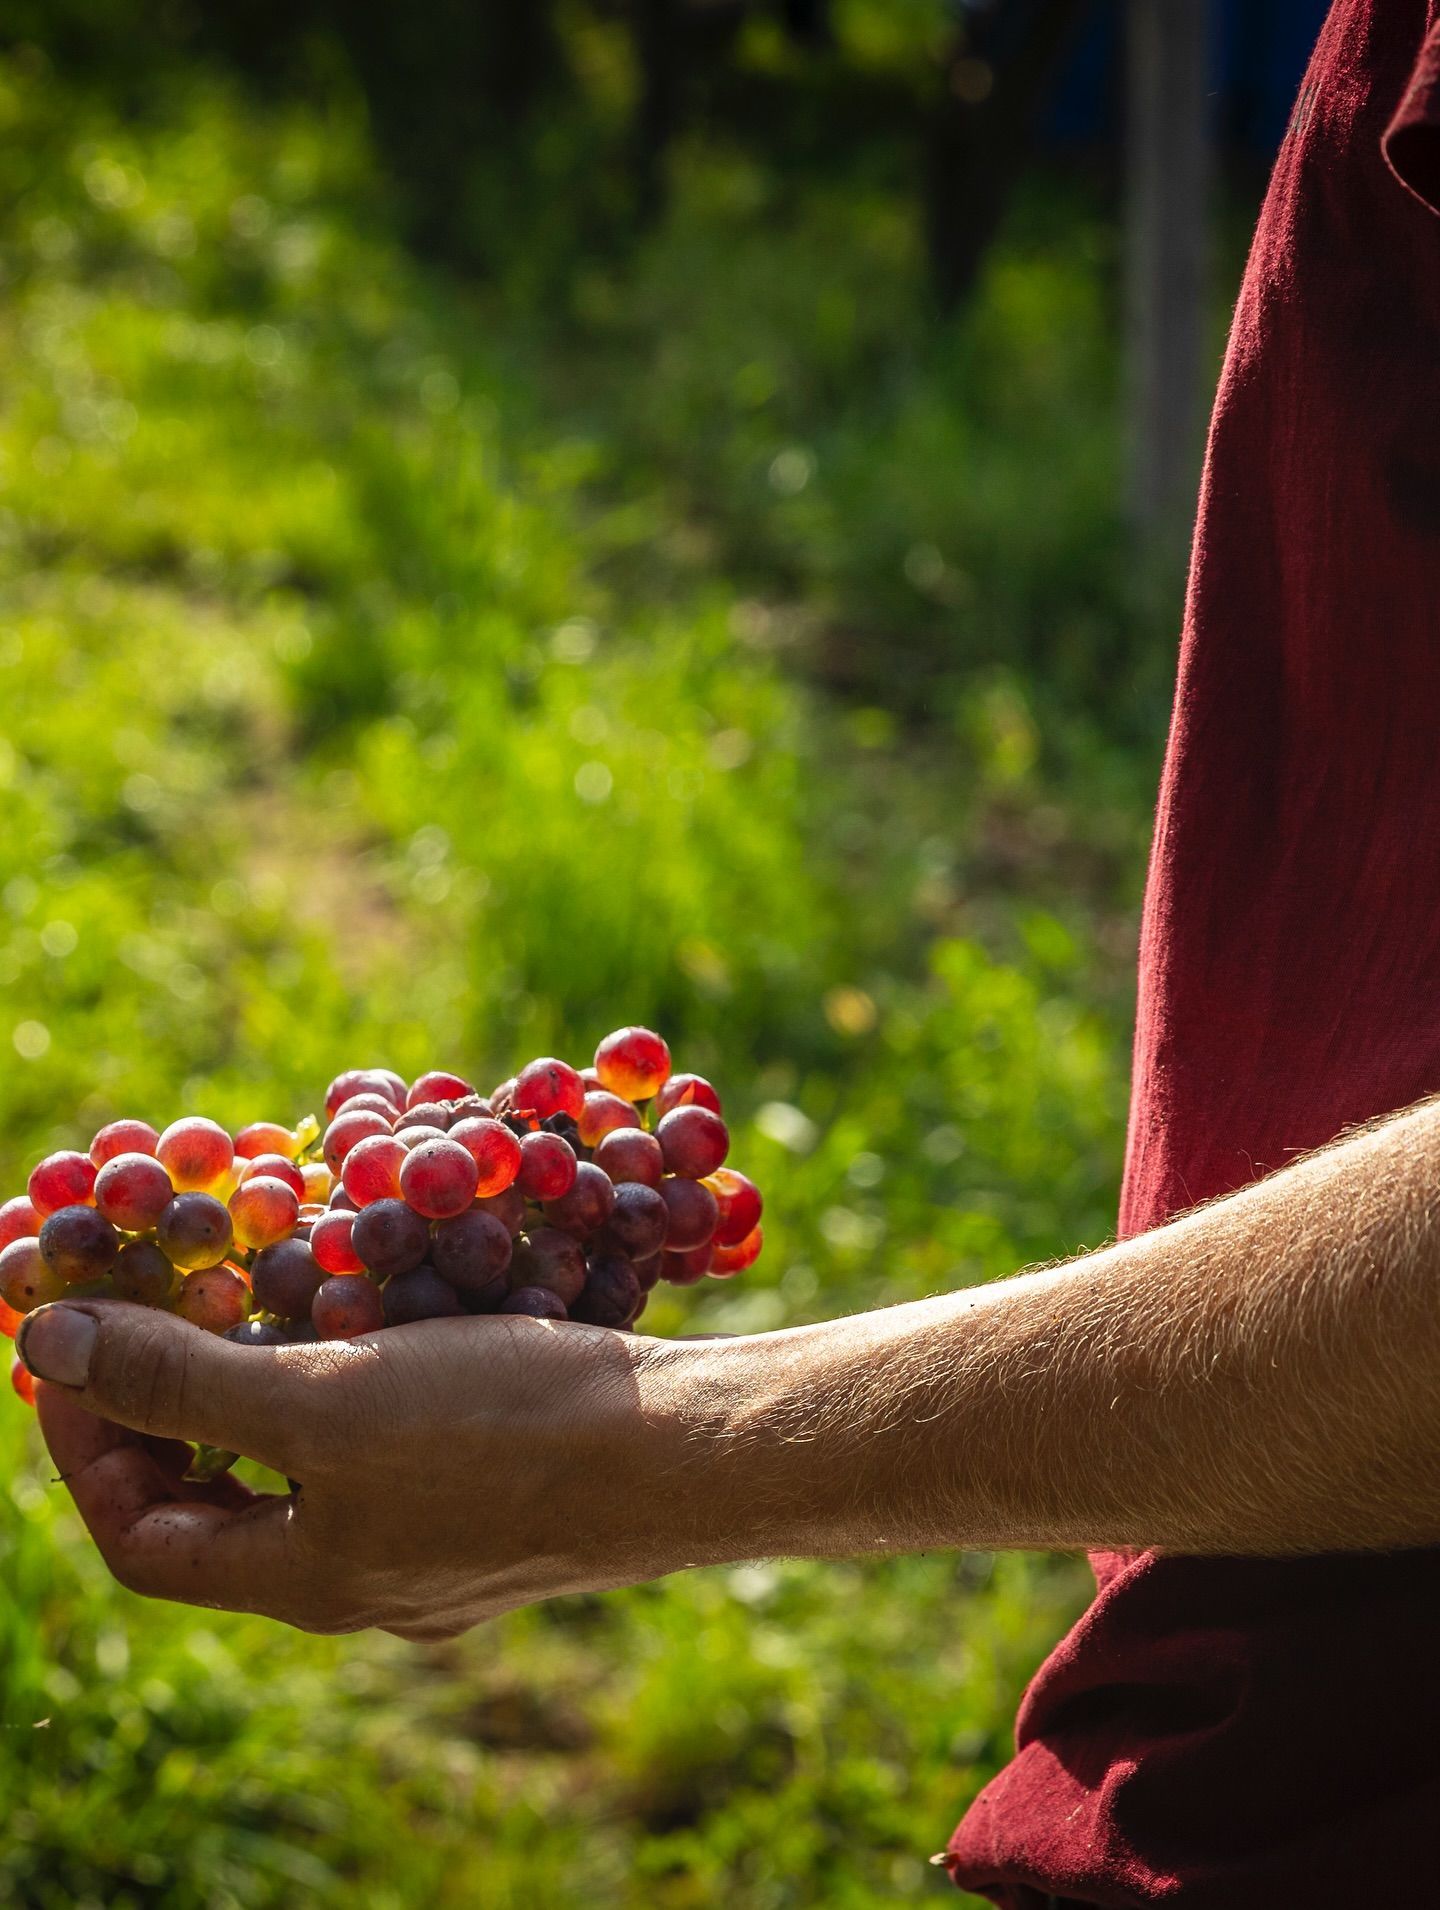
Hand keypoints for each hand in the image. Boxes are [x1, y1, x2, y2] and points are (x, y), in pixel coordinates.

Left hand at [19, 1298, 678, 1638]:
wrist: (688, 1448)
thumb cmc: (504, 1428)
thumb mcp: (326, 1400)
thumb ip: (184, 1380)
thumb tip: (45, 1342)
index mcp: (307, 1579)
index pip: (143, 1536)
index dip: (85, 1441)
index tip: (68, 1342)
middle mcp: (363, 1579)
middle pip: (220, 1506)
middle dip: (171, 1409)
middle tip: (153, 1310)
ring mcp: (435, 1543)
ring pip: (310, 1471)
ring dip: (264, 1384)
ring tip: (256, 1294)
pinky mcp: (494, 1491)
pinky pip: (388, 1444)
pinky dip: (353, 1377)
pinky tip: (377, 1307)